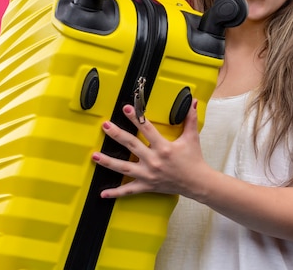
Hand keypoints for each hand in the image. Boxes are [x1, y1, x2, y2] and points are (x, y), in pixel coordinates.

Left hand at [92, 99, 208, 198]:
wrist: (197, 183)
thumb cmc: (194, 159)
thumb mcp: (192, 137)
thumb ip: (190, 118)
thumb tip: (194, 100)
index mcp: (164, 147)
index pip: (147, 129)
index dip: (136, 118)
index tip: (126, 109)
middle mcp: (154, 161)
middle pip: (131, 145)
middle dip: (117, 134)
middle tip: (105, 125)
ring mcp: (148, 174)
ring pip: (124, 168)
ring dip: (108, 162)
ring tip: (94, 155)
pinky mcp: (147, 185)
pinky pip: (129, 190)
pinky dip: (116, 192)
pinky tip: (102, 193)